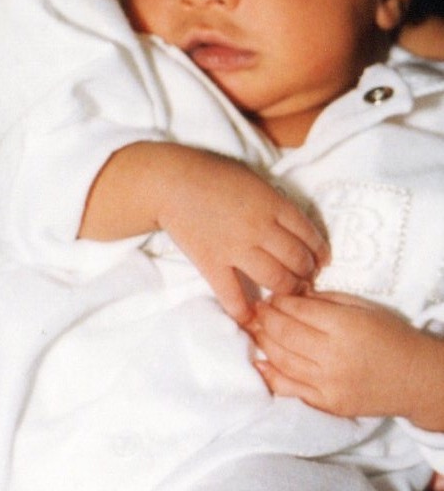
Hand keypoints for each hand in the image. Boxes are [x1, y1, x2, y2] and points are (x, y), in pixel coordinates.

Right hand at [151, 146, 329, 324]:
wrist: (171, 181)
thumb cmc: (213, 173)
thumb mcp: (253, 179)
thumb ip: (274, 203)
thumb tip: (292, 227)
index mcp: (273, 204)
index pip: (309, 235)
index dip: (320, 252)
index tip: (320, 261)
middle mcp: (261, 229)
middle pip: (298, 261)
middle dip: (308, 274)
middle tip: (306, 279)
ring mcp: (237, 249)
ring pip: (276, 280)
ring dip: (288, 290)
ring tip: (287, 292)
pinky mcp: (213, 264)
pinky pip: (233, 296)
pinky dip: (244, 311)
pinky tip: (251, 317)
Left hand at [249, 290, 443, 428]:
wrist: (415, 379)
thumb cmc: (390, 336)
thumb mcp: (362, 307)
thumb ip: (326, 301)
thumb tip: (293, 296)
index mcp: (344, 327)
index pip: (298, 310)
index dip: (278, 301)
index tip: (269, 296)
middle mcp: (333, 357)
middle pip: (284, 334)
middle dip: (264, 318)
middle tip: (255, 310)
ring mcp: (329, 384)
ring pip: (282, 360)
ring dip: (263, 342)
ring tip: (255, 329)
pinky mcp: (328, 404)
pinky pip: (291, 389)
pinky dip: (271, 375)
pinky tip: (260, 361)